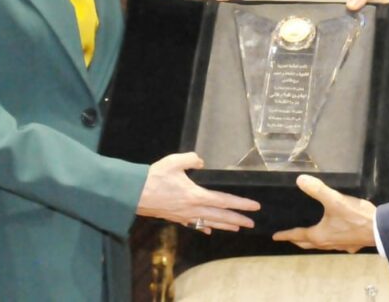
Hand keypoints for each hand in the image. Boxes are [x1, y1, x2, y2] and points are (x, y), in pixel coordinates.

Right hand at [136, 152, 259, 233]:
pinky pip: (195, 224)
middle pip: (220, 216)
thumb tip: (200, 161)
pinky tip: (210, 230)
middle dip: (237, 219)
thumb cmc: (154, 177)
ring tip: (237, 228)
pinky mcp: (176, 218)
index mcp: (195, 195)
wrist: (134, 194)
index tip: (254, 207)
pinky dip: (205, 227)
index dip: (240, 204)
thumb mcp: (174, 161)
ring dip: (224, 225)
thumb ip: (191, 159)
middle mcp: (192, 209)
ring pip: (209, 222)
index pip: (223, 201)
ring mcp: (184, 215)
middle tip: (251, 223)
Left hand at [272, 174, 375, 251]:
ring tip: (308, 236)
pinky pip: (334, 243)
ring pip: (321, 245)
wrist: (380, 229)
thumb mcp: (335, 200)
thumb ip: (317, 189)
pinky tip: (333, 234)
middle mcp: (327, 243)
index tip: (275, 236)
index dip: (286, 235)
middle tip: (289, 237)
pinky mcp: (351, 245)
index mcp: (320, 234)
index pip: (298, 235)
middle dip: (297, 240)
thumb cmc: (355, 216)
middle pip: (308, 244)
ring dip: (312, 241)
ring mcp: (340, 246)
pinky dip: (327, 240)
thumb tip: (300, 180)